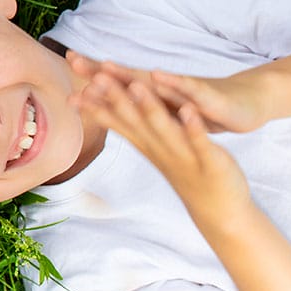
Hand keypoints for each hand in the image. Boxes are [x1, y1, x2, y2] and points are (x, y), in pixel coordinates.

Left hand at [67, 54, 269, 132]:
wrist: (247, 103)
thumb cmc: (204, 105)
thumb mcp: (170, 107)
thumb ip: (144, 99)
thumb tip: (113, 93)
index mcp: (157, 93)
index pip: (120, 82)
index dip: (94, 74)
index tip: (66, 61)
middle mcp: (168, 86)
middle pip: (130, 75)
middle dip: (101, 69)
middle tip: (73, 59)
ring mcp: (188, 89)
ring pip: (156, 81)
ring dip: (131, 76)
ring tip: (106, 68)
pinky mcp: (210, 98)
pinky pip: (191, 90)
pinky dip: (175, 84)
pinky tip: (159, 77)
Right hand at [74, 71, 251, 218]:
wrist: (219, 212)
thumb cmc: (186, 172)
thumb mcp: (155, 150)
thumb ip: (135, 131)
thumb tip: (109, 117)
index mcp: (146, 144)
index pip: (115, 123)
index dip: (95, 107)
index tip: (72, 92)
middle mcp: (158, 149)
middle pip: (133, 120)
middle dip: (115, 98)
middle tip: (93, 79)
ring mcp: (183, 155)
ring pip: (162, 128)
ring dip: (149, 107)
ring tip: (135, 86)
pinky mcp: (208, 160)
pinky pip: (199, 141)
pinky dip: (193, 126)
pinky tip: (189, 109)